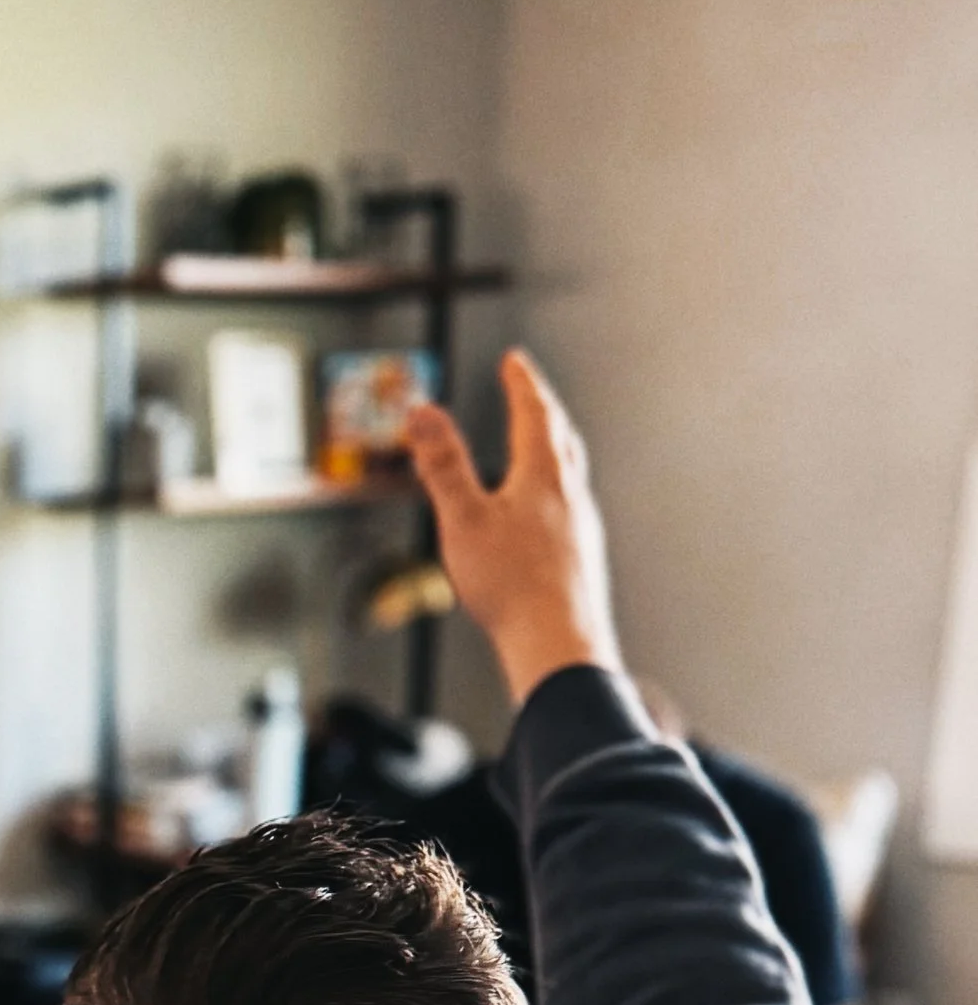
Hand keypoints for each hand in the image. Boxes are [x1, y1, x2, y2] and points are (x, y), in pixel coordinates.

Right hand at [406, 351, 623, 707]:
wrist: (559, 644)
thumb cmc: (513, 587)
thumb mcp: (463, 520)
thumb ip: (442, 465)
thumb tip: (422, 412)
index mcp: (543, 478)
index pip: (534, 415)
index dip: (522, 383)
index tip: (515, 361)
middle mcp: (571, 496)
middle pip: (561, 438)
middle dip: (542, 409)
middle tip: (530, 391)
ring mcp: (582, 529)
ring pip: (571, 474)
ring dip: (554, 449)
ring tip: (543, 445)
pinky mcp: (582, 559)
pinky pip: (571, 510)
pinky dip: (557, 492)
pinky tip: (547, 515)